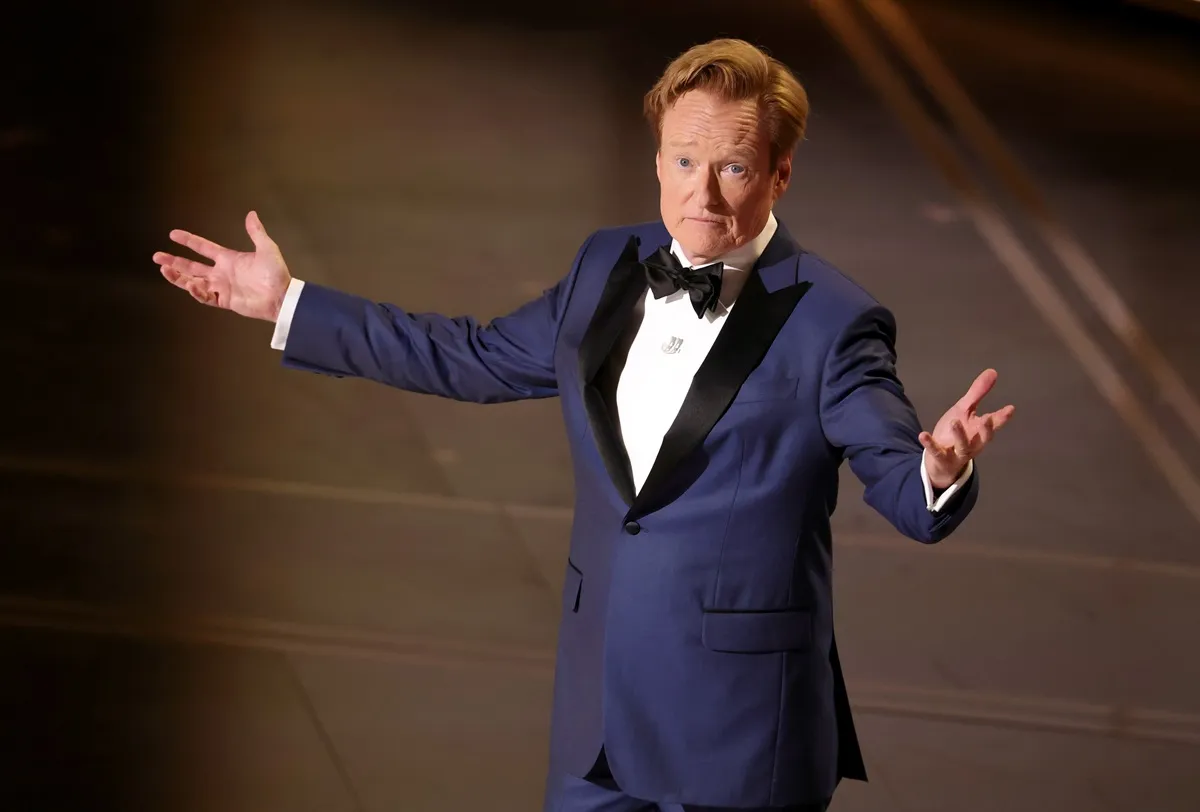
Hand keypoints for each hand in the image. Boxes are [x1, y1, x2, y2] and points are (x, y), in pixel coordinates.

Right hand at [153, 211, 290, 321]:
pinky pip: (205, 296)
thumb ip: (256, 232)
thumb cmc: (276, 273)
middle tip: (156, 257)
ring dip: (178, 277)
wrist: (282, 296)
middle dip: (174, 261)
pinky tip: (190, 284)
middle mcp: (221, 272)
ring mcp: (221, 287)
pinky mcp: (224, 300)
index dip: (188, 241)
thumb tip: (251, 214)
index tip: (173, 234)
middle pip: (191, 266)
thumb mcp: (267, 249)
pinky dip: (196, 291)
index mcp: (228, 259)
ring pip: (193, 281)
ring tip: (163, 270)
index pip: (203, 248)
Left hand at [919, 368, 1013, 488]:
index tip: (1010, 409)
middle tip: (987, 418)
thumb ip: (978, 393)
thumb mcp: (965, 410)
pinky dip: (930, 444)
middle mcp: (973, 443)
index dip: (1002, 417)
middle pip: (983, 438)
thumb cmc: (956, 432)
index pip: (994, 423)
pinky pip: (936, 452)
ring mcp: (958, 452)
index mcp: (979, 430)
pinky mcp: (942, 458)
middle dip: (986, 429)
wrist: (940, 459)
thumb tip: (993, 371)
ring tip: (954, 421)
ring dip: (959, 434)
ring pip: (963, 445)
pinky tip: (922, 435)